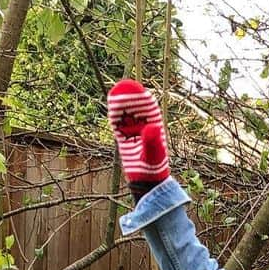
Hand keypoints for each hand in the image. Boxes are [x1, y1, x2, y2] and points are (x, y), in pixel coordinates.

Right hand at [106, 79, 169, 194]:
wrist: (146, 183)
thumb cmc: (153, 169)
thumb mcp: (153, 154)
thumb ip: (152, 141)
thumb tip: (151, 127)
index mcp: (156, 130)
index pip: (150, 111)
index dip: (144, 100)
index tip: (140, 90)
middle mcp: (145, 130)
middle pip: (137, 110)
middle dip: (132, 99)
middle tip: (125, 86)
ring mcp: (134, 134)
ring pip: (127, 116)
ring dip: (122, 105)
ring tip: (117, 93)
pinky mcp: (124, 140)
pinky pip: (119, 125)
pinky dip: (116, 116)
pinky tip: (112, 106)